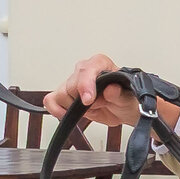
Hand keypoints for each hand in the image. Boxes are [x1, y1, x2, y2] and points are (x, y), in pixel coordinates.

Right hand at [45, 53, 179, 130]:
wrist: (124, 110)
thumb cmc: (127, 99)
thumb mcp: (128, 98)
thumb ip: (119, 94)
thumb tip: (111, 89)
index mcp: (101, 64)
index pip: (87, 69)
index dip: (85, 85)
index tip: (88, 100)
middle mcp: (85, 70)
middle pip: (71, 85)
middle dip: (83, 101)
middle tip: (99, 105)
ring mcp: (73, 82)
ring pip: (60, 94)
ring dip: (74, 107)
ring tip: (91, 108)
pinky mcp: (65, 95)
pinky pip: (50, 100)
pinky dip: (56, 109)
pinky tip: (69, 114)